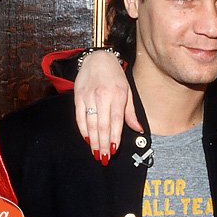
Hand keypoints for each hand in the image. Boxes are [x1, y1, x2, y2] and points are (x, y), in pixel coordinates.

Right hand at [73, 50, 142, 164]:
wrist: (97, 58)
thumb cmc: (115, 76)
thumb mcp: (128, 91)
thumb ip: (130, 112)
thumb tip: (138, 129)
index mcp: (117, 95)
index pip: (116, 121)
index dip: (114, 137)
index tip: (114, 150)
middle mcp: (102, 97)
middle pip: (102, 126)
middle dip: (103, 144)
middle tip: (103, 158)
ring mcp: (89, 97)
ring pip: (90, 124)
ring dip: (93, 141)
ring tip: (95, 153)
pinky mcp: (78, 97)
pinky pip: (80, 117)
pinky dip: (83, 130)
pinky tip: (87, 139)